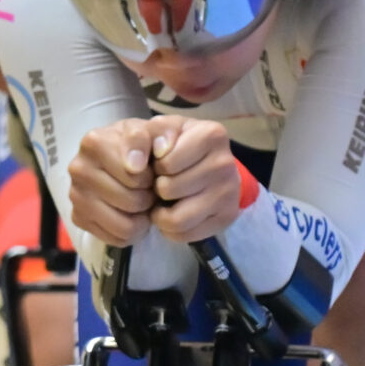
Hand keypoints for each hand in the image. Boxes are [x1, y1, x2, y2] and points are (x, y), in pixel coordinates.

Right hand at [67, 119, 163, 245]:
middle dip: (148, 198)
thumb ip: (159, 134)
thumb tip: (135, 165)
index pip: (136, 176)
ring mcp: (75, 195)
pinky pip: (116, 238)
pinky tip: (130, 214)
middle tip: (147, 188)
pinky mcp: (78, 217)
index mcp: (94, 142)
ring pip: (125, 225)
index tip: (148, 171)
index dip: (151, 177)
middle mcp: (78, 168)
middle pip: (132, 202)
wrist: (122, 159)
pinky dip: (130, 231)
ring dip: (141, 217)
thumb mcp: (154, 132)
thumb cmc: (140, 146)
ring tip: (142, 202)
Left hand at [145, 118, 242, 243]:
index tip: (162, 161)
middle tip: (162, 182)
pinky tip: (174, 213)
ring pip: (177, 219)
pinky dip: (172, 229)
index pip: (166, 163)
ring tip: (163, 200)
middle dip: (158, 188)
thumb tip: (134, 164)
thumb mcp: (157, 130)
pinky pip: (186, 235)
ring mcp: (230, 192)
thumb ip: (139, 138)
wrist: (206, 160)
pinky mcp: (227, 217)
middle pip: (170, 190)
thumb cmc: (177, 143)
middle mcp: (225, 163)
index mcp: (211, 135)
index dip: (156, 166)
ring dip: (161, 213)